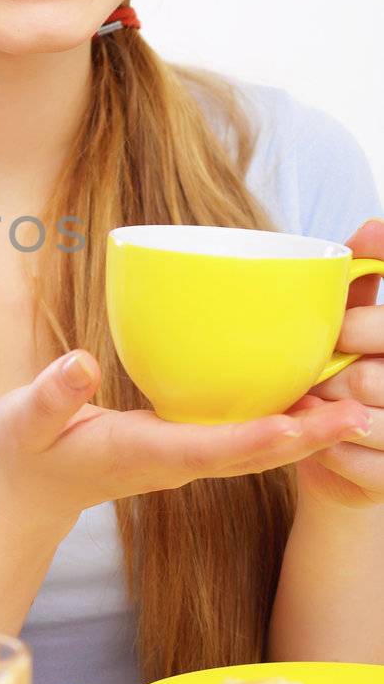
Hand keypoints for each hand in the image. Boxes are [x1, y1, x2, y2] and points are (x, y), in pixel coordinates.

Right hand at [0, 345, 372, 530]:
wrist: (30, 492)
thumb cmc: (27, 451)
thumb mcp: (24, 419)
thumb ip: (52, 395)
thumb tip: (81, 362)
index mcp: (142, 453)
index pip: (212, 449)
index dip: (259, 438)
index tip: (302, 425)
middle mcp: (175, 461)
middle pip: (253, 456)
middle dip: (307, 439)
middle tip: (358, 414)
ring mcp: (185, 458)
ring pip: (257, 451)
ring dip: (306, 433)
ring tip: (354, 406)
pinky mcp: (186, 447)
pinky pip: (245, 440)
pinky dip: (282, 424)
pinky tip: (308, 399)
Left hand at [286, 217, 383, 509]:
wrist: (341, 456)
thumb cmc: (342, 370)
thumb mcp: (350, 318)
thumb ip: (363, 275)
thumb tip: (374, 226)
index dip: (359, 325)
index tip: (337, 329)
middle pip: (368, 373)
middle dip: (329, 369)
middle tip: (312, 371)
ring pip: (358, 416)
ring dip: (319, 411)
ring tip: (311, 402)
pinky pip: (347, 457)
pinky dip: (320, 449)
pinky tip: (320, 440)